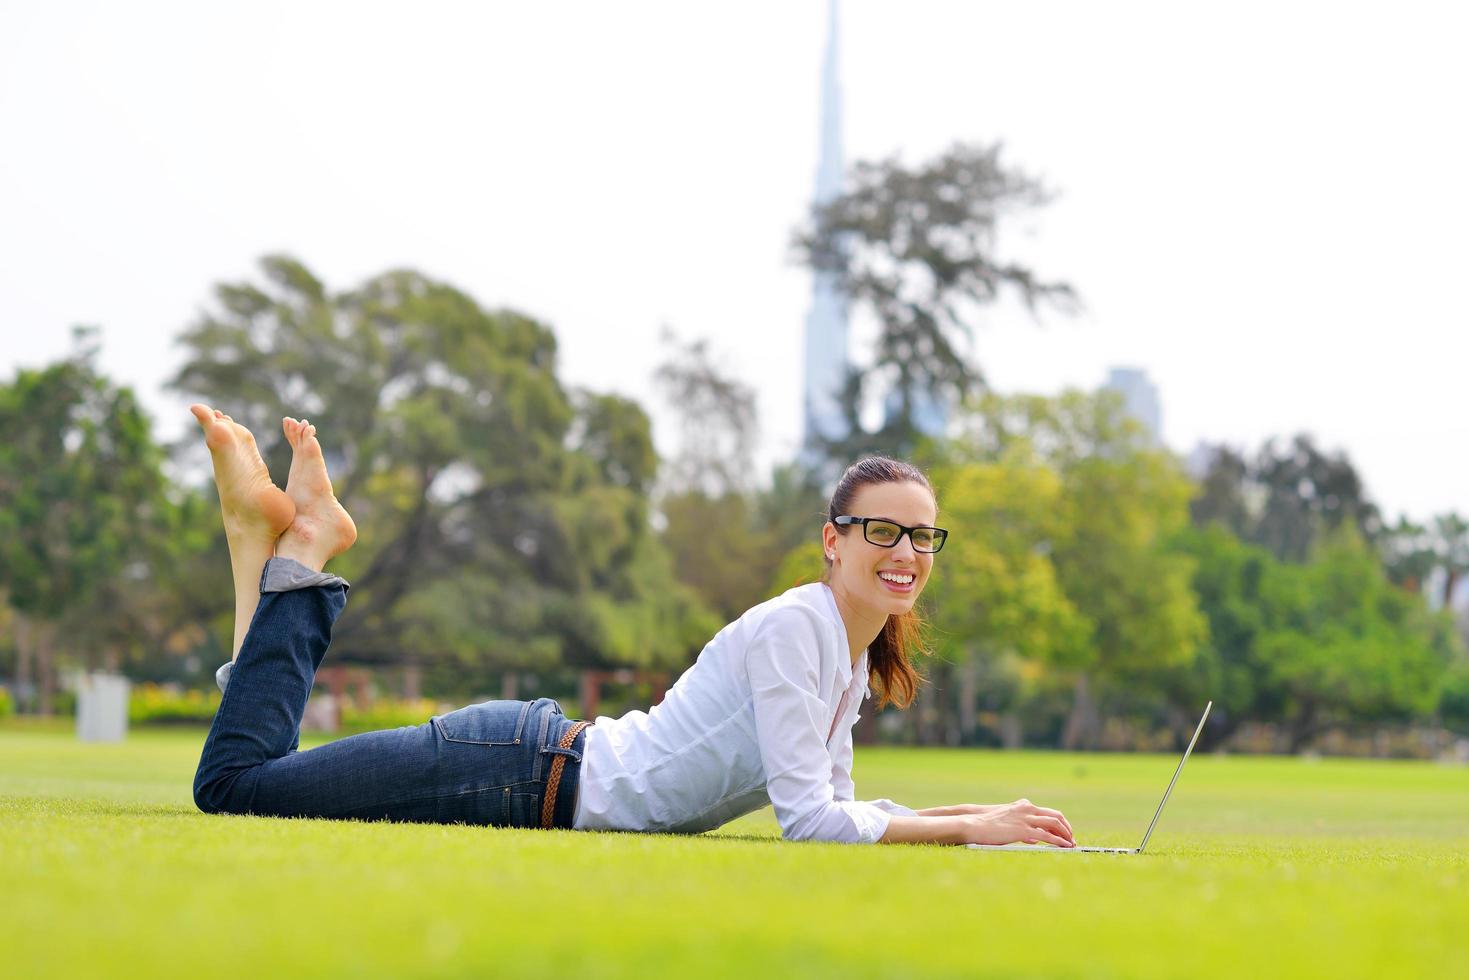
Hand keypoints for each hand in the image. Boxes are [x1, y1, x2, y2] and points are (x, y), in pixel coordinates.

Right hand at [956, 798, 1075, 847]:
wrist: (975, 824)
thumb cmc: (988, 825)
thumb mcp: (1008, 822)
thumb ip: (1022, 827)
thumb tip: (1034, 839)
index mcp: (1024, 805)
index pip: (1049, 812)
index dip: (1060, 823)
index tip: (1066, 833)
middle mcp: (1028, 809)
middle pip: (1056, 816)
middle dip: (1067, 828)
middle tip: (1072, 839)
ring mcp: (1026, 818)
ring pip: (1054, 824)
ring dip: (1066, 835)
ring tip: (1072, 845)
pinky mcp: (1023, 830)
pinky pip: (1047, 835)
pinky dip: (1059, 841)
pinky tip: (1065, 847)